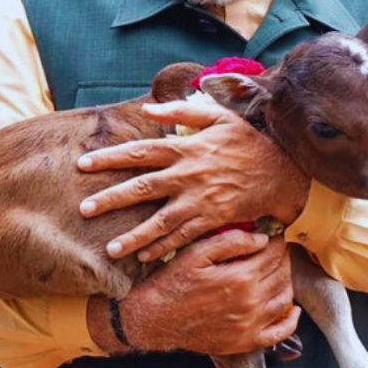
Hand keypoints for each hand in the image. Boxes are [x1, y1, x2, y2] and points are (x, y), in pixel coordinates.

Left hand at [77, 100, 310, 260]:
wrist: (283, 172)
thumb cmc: (248, 141)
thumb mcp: (219, 117)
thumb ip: (183, 112)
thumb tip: (149, 109)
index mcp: (186, 149)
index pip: (139, 152)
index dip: (110, 158)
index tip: (84, 164)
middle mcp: (187, 176)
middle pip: (141, 188)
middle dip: (110, 200)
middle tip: (84, 209)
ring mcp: (199, 202)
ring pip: (158, 222)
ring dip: (132, 237)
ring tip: (109, 249)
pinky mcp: (212, 221)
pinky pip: (182, 237)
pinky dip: (163, 248)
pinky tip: (144, 258)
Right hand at [90, 231, 299, 355]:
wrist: (155, 318)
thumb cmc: (173, 282)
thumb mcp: (197, 253)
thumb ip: (232, 241)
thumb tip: (263, 238)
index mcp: (240, 277)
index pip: (274, 253)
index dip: (276, 240)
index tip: (272, 235)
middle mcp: (250, 302)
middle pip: (282, 273)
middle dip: (282, 258)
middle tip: (274, 250)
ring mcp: (250, 325)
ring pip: (285, 298)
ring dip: (286, 281)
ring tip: (276, 271)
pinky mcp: (245, 341)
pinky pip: (280, 333)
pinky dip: (291, 320)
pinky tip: (291, 308)